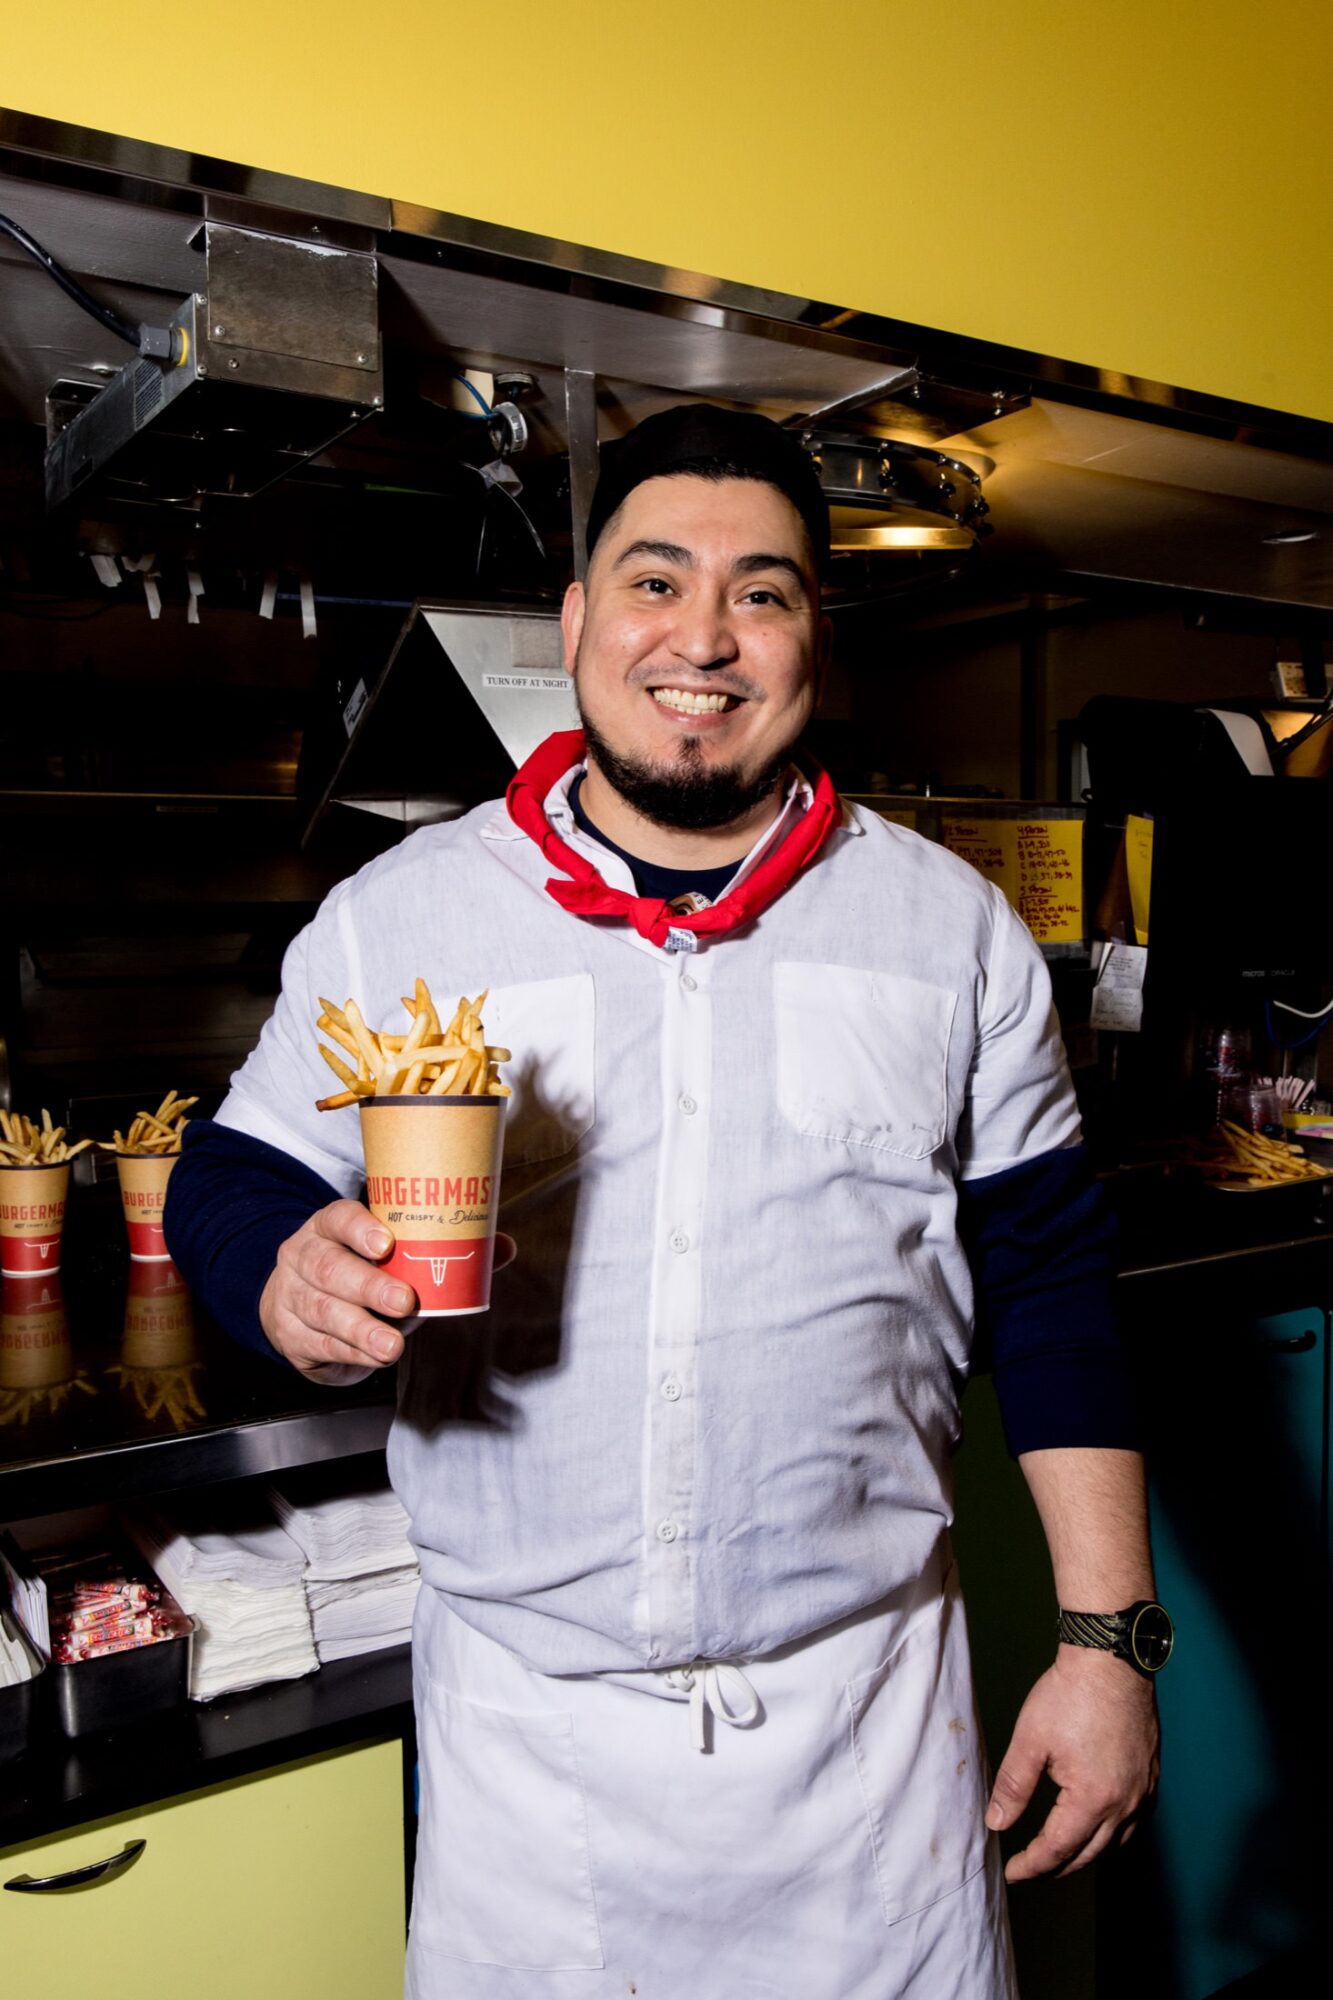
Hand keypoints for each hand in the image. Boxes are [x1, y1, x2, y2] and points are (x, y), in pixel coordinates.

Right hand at [259, 1202, 516, 1385]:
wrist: (297, 1304)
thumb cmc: (358, 1272)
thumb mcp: (391, 1257)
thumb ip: (442, 1251)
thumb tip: (503, 1247)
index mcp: (329, 1227)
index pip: (338, 1218)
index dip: (360, 1229)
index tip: (387, 1242)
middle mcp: (303, 1256)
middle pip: (330, 1268)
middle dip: (369, 1286)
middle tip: (404, 1301)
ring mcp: (290, 1296)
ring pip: (323, 1310)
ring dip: (362, 1329)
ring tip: (391, 1345)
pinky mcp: (289, 1335)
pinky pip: (321, 1344)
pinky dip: (352, 1352)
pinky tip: (373, 1357)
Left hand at [985, 1646, 1159, 1881]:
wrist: (1109, 1659)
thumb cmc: (1069, 1694)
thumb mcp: (1030, 1740)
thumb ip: (1013, 1787)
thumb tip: (997, 1823)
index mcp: (1093, 1799)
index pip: (1058, 1849)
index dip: (1032, 1866)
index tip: (1012, 1873)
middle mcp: (1125, 1803)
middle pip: (1089, 1854)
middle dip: (1057, 1867)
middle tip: (1031, 1870)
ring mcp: (1143, 1790)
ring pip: (1116, 1842)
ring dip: (1087, 1854)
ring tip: (1060, 1854)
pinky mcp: (1151, 1775)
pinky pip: (1136, 1822)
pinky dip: (1114, 1835)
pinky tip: (1099, 1827)